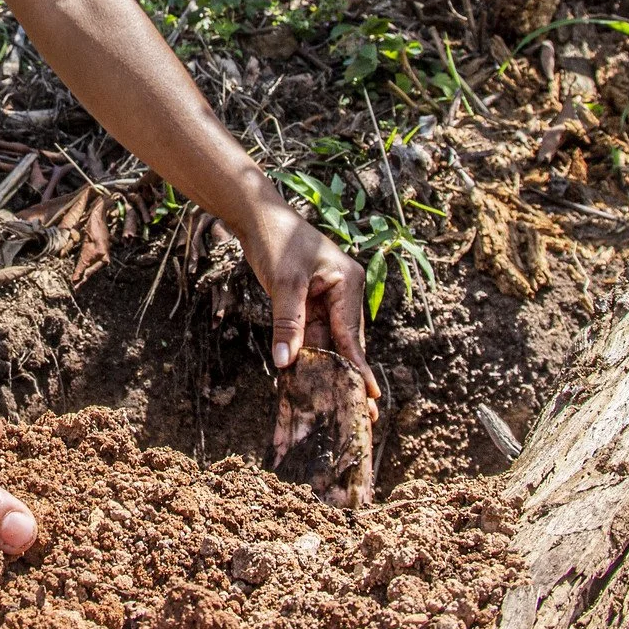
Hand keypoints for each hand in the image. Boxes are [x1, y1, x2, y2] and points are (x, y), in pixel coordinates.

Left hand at [238, 205, 380, 412]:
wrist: (257, 216)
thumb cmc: (277, 240)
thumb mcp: (283, 284)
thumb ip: (287, 323)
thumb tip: (285, 363)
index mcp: (348, 283)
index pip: (351, 334)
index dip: (358, 368)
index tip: (370, 396)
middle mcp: (344, 292)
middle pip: (344, 341)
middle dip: (347, 375)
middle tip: (362, 412)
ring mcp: (327, 297)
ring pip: (327, 340)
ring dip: (326, 368)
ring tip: (336, 404)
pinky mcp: (310, 300)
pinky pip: (312, 332)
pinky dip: (308, 353)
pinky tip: (309, 378)